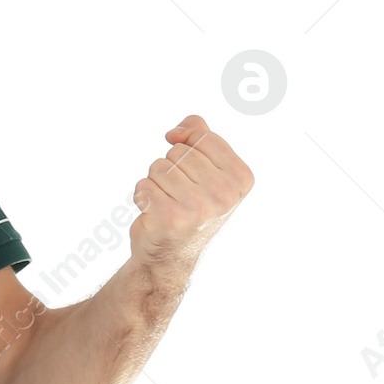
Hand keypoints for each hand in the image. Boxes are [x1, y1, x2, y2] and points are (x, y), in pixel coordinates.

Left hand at [130, 114, 254, 274]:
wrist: (171, 254)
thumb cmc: (190, 206)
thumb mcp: (207, 169)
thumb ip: (201, 136)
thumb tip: (178, 129)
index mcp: (240, 178)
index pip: (201, 135)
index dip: (186, 147)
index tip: (191, 171)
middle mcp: (224, 194)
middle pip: (177, 152)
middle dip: (169, 168)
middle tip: (178, 194)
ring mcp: (198, 207)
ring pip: (158, 167)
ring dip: (155, 183)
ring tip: (167, 203)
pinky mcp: (170, 218)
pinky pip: (143, 185)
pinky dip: (142, 196)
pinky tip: (154, 213)